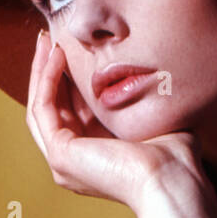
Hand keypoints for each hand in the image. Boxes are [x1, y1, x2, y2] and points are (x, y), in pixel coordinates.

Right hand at [25, 31, 206, 216]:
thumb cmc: (175, 158)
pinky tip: (57, 55)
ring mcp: (63, 161)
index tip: (71, 48)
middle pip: (51, 108)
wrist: (172, 180)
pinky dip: (47, 79)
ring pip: (41, 107)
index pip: (72, 112)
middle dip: (48, 70)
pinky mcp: (60, 154)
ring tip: (46, 39)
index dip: (68, 79)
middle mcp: (74, 162)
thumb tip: (148, 74)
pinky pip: (43, 108)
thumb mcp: (153, 119)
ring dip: (41, 71)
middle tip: (49, 37)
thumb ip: (142, 101)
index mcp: (96, 156)